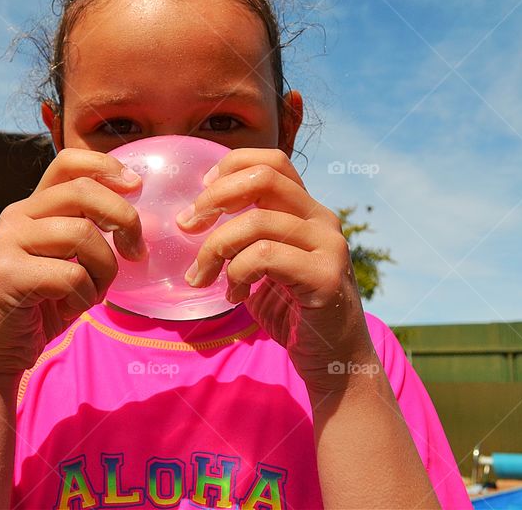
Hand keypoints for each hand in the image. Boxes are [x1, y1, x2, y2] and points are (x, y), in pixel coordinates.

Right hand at [0, 148, 145, 374]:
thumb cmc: (40, 307)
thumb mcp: (68, 262)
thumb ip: (88, 234)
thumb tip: (135, 220)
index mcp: (32, 208)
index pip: (67, 163)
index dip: (105, 166)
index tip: (135, 185)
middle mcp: (15, 216)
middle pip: (83, 192)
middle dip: (123, 218)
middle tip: (136, 251)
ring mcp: (7, 242)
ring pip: (83, 234)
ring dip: (104, 270)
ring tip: (93, 292)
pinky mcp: (7, 273)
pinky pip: (71, 274)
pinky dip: (85, 296)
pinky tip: (70, 309)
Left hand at [177, 148, 376, 392]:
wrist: (335, 360)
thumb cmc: (293, 311)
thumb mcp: (266, 265)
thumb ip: (245, 237)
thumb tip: (193, 218)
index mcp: (307, 210)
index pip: (272, 161)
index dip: (230, 167)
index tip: (201, 194)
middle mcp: (322, 219)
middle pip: (264, 178)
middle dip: (215, 197)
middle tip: (187, 225)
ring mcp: (328, 246)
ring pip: (256, 221)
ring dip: (214, 248)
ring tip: (201, 277)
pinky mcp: (325, 277)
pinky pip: (265, 257)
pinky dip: (237, 272)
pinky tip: (234, 295)